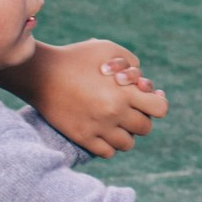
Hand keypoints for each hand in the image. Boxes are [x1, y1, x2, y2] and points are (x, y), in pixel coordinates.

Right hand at [11, 39, 167, 156]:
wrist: (41, 73)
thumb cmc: (76, 57)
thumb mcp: (107, 49)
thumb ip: (131, 63)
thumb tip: (143, 84)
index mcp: (124, 92)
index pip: (160, 109)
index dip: (157, 102)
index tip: (147, 98)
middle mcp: (114, 113)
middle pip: (145, 128)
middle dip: (141, 117)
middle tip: (129, 109)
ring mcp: (98, 128)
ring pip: (127, 144)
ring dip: (126, 133)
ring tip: (116, 122)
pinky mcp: (82, 138)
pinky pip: (107, 153)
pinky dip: (109, 145)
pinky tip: (103, 131)